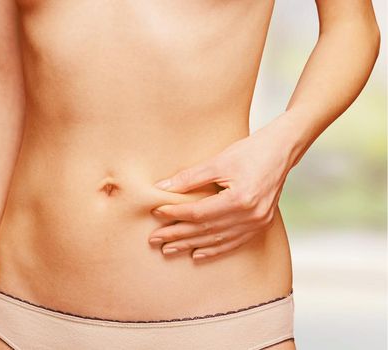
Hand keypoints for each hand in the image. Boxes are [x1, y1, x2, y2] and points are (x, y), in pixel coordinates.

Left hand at [148, 119, 297, 259]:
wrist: (281, 150)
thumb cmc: (250, 151)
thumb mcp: (218, 161)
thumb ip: (189, 177)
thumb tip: (161, 188)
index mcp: (240, 199)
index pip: (199, 213)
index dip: (175, 214)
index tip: (156, 213)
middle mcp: (250, 216)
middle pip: (206, 230)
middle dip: (177, 235)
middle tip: (154, 239)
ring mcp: (258, 223)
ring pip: (217, 239)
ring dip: (191, 245)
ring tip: (169, 249)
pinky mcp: (261, 224)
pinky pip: (234, 242)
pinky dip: (214, 249)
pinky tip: (197, 254)